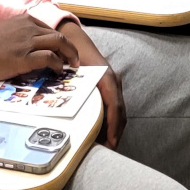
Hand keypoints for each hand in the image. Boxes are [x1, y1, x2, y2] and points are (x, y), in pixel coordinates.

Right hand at [0, 16, 77, 81]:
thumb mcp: (7, 33)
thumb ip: (22, 36)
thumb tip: (35, 49)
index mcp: (25, 20)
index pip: (50, 30)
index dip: (61, 42)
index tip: (65, 52)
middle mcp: (29, 28)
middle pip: (59, 35)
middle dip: (71, 49)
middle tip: (75, 60)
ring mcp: (27, 41)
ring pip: (58, 43)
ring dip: (69, 55)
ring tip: (72, 66)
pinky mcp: (24, 57)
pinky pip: (49, 58)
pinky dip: (57, 64)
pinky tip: (56, 71)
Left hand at [57, 20, 124, 147]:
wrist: (73, 39)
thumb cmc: (72, 54)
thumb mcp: (73, 70)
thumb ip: (73, 87)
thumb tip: (69, 111)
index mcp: (107, 79)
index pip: (114, 106)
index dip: (113, 126)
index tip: (111, 143)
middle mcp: (113, 82)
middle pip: (120, 112)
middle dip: (115, 132)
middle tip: (107, 150)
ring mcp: (113, 85)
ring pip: (119, 112)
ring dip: (114, 129)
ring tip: (105, 145)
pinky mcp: (109, 87)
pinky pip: (114, 107)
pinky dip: (111, 121)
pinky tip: (102, 132)